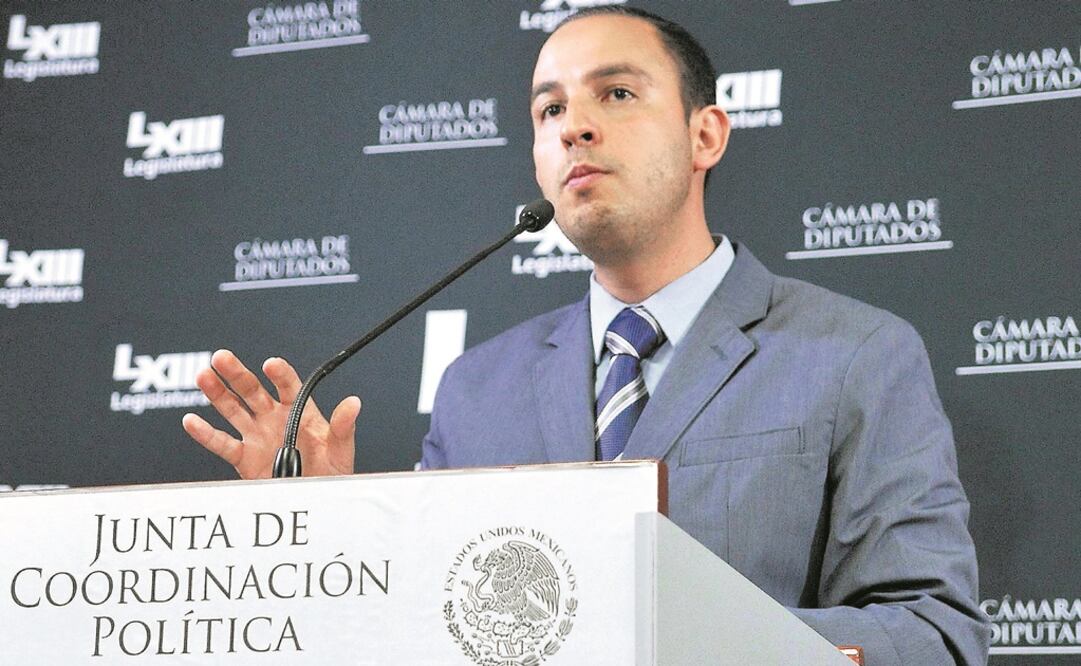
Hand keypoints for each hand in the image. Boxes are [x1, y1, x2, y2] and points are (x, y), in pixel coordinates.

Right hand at [182, 350, 359, 478]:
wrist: (318, 499)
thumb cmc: (332, 471)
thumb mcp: (342, 448)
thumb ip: (343, 426)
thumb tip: (354, 403)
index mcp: (299, 410)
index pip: (287, 386)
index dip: (279, 374)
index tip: (272, 365)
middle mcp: (274, 418)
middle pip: (252, 390)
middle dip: (237, 373)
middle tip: (222, 356)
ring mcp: (257, 435)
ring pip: (233, 409)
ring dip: (217, 393)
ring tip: (203, 375)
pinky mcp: (244, 457)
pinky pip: (222, 444)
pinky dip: (205, 434)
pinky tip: (191, 421)